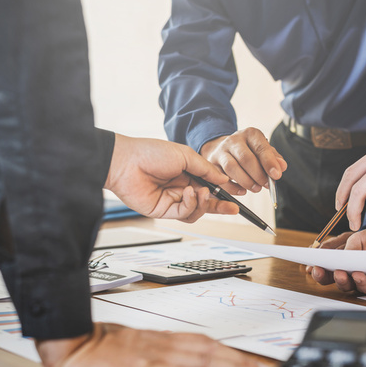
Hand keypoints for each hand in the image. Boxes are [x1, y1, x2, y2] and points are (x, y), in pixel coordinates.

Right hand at [37, 323, 272, 366]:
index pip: (203, 342)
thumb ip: (156, 352)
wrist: (71, 344)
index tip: (252, 360)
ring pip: (201, 359)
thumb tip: (180, 360)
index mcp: (161, 339)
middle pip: (210, 349)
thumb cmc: (98, 348)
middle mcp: (164, 344)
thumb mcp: (132, 347)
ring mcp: (154, 356)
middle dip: (240, 360)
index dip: (229, 351)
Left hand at [105, 134, 238, 221]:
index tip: (239, 192)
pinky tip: (189, 193)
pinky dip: (190, 204)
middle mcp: (181, 188)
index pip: (210, 185)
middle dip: (221, 205)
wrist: (126, 162)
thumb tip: (223, 179)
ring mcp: (173, 200)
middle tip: (234, 208)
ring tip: (202, 192)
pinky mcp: (164, 211)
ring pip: (197, 211)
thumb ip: (206, 169)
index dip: (225, 190)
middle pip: (206, 202)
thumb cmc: (152, 153)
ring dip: (204, 203)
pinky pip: (184, 213)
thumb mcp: (185, 155)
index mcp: (187, 172)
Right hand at [200, 127, 286, 194]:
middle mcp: (234, 140)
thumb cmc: (248, 151)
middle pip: (246, 158)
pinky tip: (242, 191)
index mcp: (250, 134)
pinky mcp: (211, 163)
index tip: (276, 175)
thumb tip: (282, 167)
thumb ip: (273, 158)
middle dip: (258, 175)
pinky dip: (233, 188)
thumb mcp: (262, 150)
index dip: (269, 162)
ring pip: (232, 168)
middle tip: (265, 185)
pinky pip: (221, 179)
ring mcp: (221, 151)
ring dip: (246, 181)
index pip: (261, 147)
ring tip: (256, 188)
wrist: (222, 147)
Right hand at [306, 228, 365, 293]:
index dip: (320, 274)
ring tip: (358, 273)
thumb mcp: (356, 236)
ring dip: (359, 282)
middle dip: (339, 280)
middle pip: (343, 285)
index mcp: (344, 266)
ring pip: (363, 288)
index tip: (315, 269)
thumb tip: (330, 253)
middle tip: (338, 273)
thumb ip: (344, 245)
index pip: (328, 274)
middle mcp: (356, 276)